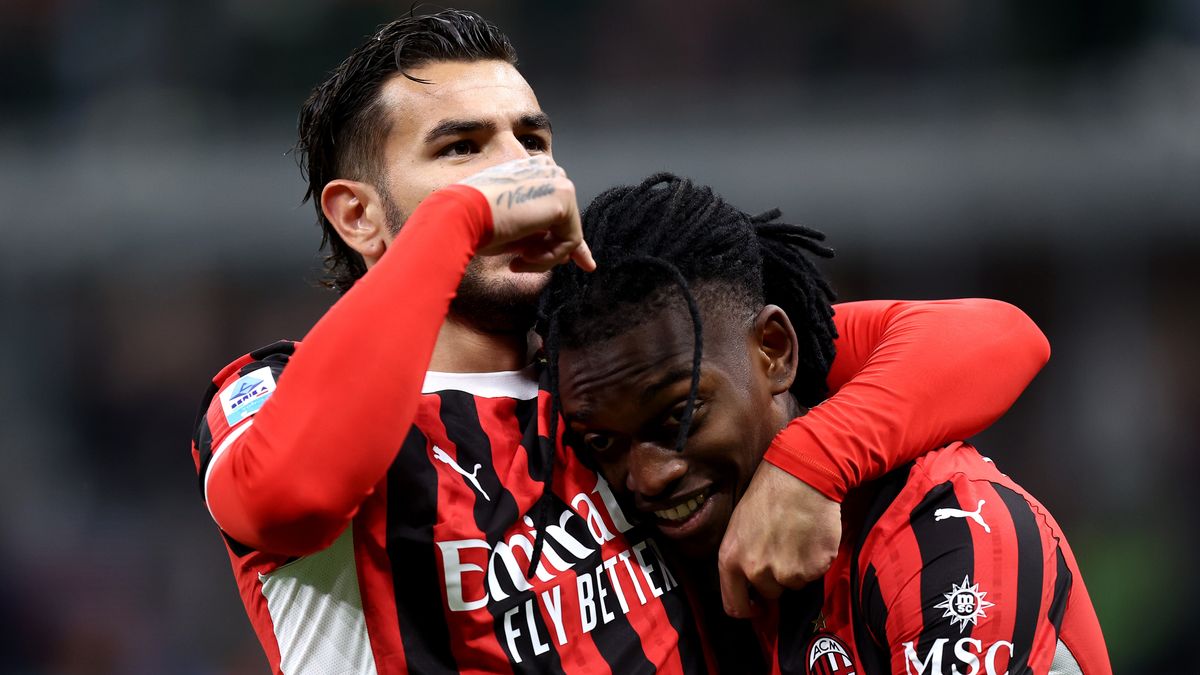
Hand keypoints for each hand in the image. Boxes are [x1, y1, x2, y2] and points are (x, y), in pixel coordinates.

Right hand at [458, 156, 594, 271]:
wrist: (459, 215)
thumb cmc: (473, 221)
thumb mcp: (511, 229)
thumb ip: (538, 236)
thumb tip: (567, 256)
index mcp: (530, 172)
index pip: (555, 205)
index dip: (559, 236)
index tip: (567, 261)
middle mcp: (547, 171)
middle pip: (565, 220)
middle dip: (553, 250)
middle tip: (522, 262)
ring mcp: (557, 182)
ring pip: (568, 232)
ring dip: (545, 256)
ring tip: (519, 260)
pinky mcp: (563, 199)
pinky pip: (571, 241)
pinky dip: (549, 257)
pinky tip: (524, 256)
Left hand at [717, 463, 840, 616]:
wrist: (800, 476)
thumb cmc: (767, 495)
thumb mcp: (737, 527)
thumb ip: (740, 560)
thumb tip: (749, 585)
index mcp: (731, 560)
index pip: (734, 606)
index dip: (747, 608)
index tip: (756, 605)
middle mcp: (757, 571)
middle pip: (770, 593)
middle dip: (776, 578)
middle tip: (783, 547)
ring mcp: (788, 572)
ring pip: (794, 583)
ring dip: (798, 567)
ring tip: (797, 537)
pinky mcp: (815, 567)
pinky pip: (816, 573)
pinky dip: (816, 560)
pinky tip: (811, 536)